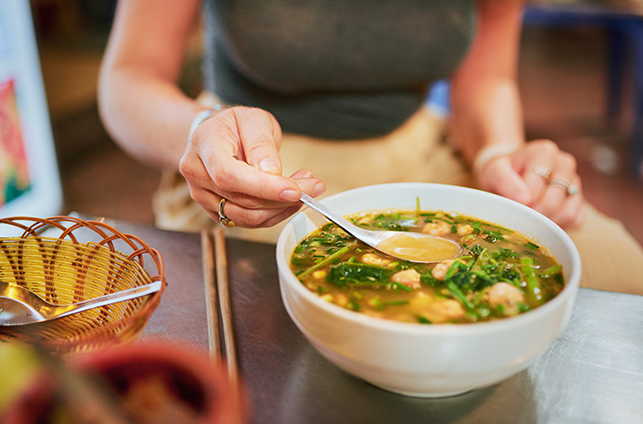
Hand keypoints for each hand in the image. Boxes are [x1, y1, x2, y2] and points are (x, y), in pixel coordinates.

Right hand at [179, 106, 325, 227]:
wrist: (217, 135)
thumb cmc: (236, 125)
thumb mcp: (254, 120)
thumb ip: (261, 144)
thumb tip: (272, 172)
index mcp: (204, 146)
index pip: (230, 176)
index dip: (263, 188)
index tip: (295, 190)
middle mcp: (197, 174)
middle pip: (241, 200)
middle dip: (282, 198)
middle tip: (314, 186)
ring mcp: (203, 196)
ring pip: (246, 217)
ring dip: (281, 209)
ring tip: (304, 188)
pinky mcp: (215, 211)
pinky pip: (248, 222)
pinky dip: (274, 214)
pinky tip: (288, 199)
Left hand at [476, 140, 584, 228]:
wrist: (508, 173)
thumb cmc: (501, 171)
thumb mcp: (494, 171)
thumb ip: (505, 181)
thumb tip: (524, 199)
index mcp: (544, 152)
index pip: (537, 187)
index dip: (522, 202)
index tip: (510, 206)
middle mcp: (564, 164)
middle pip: (554, 202)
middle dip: (533, 214)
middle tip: (519, 216)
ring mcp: (575, 181)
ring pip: (568, 212)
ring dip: (546, 222)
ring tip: (529, 217)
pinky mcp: (578, 199)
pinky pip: (575, 219)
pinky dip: (558, 225)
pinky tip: (543, 219)